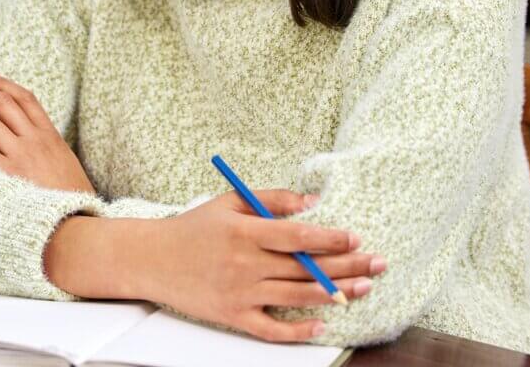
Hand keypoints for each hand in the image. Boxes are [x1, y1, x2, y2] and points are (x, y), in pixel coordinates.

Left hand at [0, 72, 95, 194]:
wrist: (75, 223)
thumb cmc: (72, 198)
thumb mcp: (66, 163)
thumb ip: (47, 148)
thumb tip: (28, 140)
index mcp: (50, 135)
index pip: (24, 97)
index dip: (0, 83)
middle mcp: (35, 140)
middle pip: (1, 103)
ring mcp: (21, 156)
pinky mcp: (7, 174)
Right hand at [143, 190, 386, 342]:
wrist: (152, 259)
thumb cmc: (193, 228)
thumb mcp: (228, 201)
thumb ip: (271, 199)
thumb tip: (312, 203)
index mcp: (244, 232)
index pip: (297, 236)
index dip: (330, 238)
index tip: (356, 237)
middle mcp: (244, 264)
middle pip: (305, 268)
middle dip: (347, 265)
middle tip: (377, 263)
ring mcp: (239, 293)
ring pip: (296, 297)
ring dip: (334, 294)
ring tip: (363, 288)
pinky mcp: (232, 317)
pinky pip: (271, 329)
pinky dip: (298, 330)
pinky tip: (322, 324)